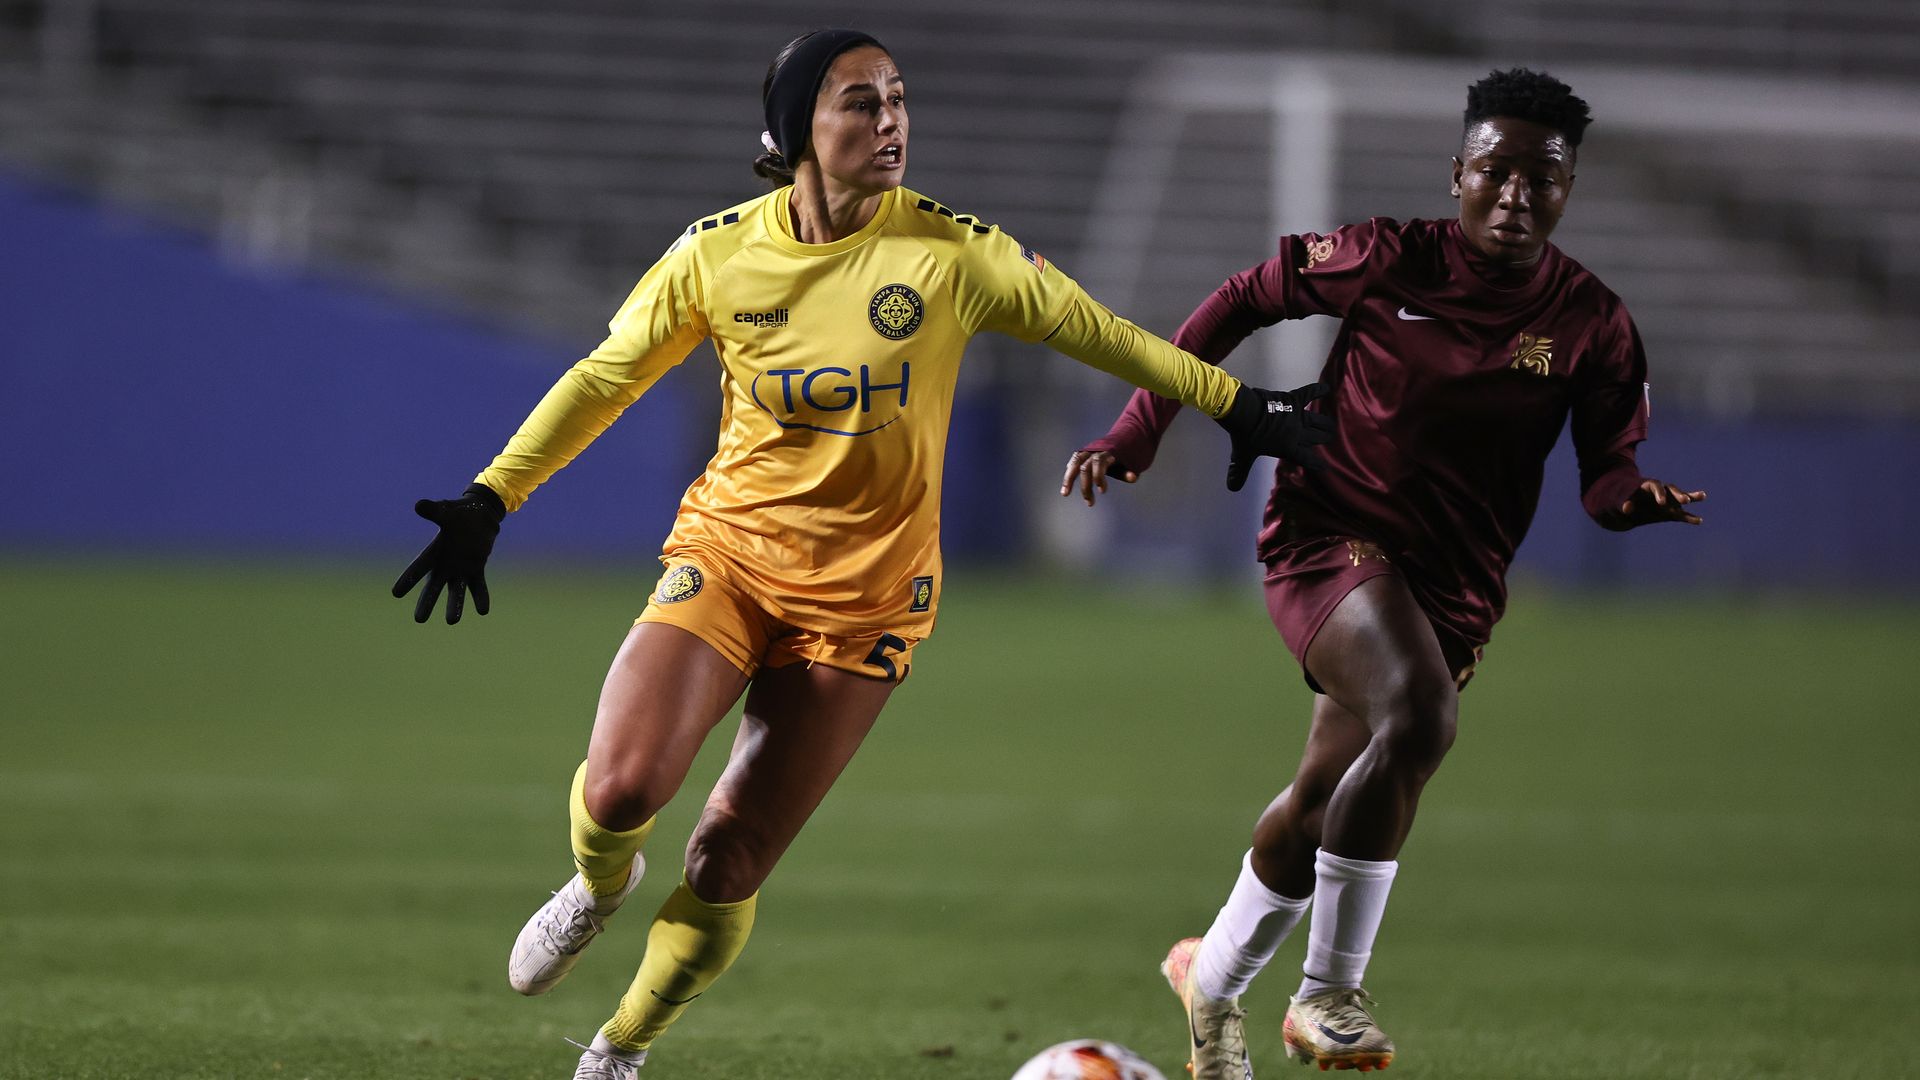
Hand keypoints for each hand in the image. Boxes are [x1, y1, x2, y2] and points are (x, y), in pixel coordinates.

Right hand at [392, 483, 505, 623]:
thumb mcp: (446, 512)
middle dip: (427, 602)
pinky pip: (478, 586)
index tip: (396, 593)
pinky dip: (480, 597)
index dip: (408, 580)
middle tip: (419, 619)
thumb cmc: (459, 513)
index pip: (419, 567)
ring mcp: (461, 568)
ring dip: (454, 606)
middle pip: (433, 586)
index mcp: (435, 551)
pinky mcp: (476, 568)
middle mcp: (445, 564)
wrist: (480, 515)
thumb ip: (434, 511)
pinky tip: (483, 611)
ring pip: (455, 591)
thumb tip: (418, 505)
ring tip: (452, 622)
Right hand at [1059, 449, 1138, 506]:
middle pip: (1085, 467)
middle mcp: (1095, 450)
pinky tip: (1066, 487)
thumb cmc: (1127, 456)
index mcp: (1107, 452)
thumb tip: (1132, 477)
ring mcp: (1087, 450)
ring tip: (1065, 493)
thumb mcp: (1131, 463)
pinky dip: (1069, 473)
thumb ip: (1129, 471)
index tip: (1102, 491)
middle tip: (1090, 503)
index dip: (1098, 476)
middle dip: (1086, 486)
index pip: (1098, 463)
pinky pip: (1074, 462)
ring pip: (1075, 463)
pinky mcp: (1083, 453)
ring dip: (1068, 478)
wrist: (1123, 437)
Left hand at [1215, 382, 1335, 491]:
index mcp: (1288, 448)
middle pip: (1315, 438)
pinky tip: (1327, 388)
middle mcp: (1297, 433)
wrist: (1245, 413)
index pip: (1306, 459)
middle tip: (1329, 438)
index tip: (1325, 467)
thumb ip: (1239, 472)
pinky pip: (1309, 394)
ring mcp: (1297, 416)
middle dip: (1323, 438)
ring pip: (1317, 420)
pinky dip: (1318, 390)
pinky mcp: (1293, 400)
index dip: (1316, 464)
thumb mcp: (1243, 457)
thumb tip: (1232, 488)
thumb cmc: (1245, 436)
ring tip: (1332, 426)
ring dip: (1325, 423)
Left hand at [1614, 479, 1706, 527]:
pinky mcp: (1672, 512)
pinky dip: (1690, 518)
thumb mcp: (1624, 501)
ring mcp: (1669, 501)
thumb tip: (1626, 508)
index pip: (1656, 487)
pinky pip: (1682, 515)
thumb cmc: (1627, 501)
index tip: (1662, 503)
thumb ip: (1626, 503)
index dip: (1660, 494)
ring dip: (1692, 497)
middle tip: (1686, 500)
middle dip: (1679, 495)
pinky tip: (1699, 521)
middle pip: (1672, 490)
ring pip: (1682, 498)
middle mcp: (1662, 492)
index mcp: (1649, 486)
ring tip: (1703, 495)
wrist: (1631, 508)